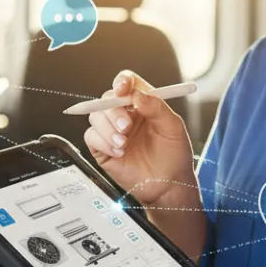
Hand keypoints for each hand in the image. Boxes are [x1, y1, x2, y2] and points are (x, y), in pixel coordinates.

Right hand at [83, 71, 195, 204]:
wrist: (168, 185)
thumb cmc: (174, 155)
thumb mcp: (173, 127)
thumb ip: (156, 107)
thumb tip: (137, 94)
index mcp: (142, 104)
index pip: (127, 83)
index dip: (122, 82)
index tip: (122, 88)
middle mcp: (125, 114)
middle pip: (107, 100)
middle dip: (114, 112)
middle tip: (126, 127)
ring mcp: (112, 131)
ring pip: (95, 117)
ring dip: (107, 129)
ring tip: (123, 143)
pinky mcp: (103, 148)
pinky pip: (91, 137)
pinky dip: (103, 143)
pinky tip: (119, 152)